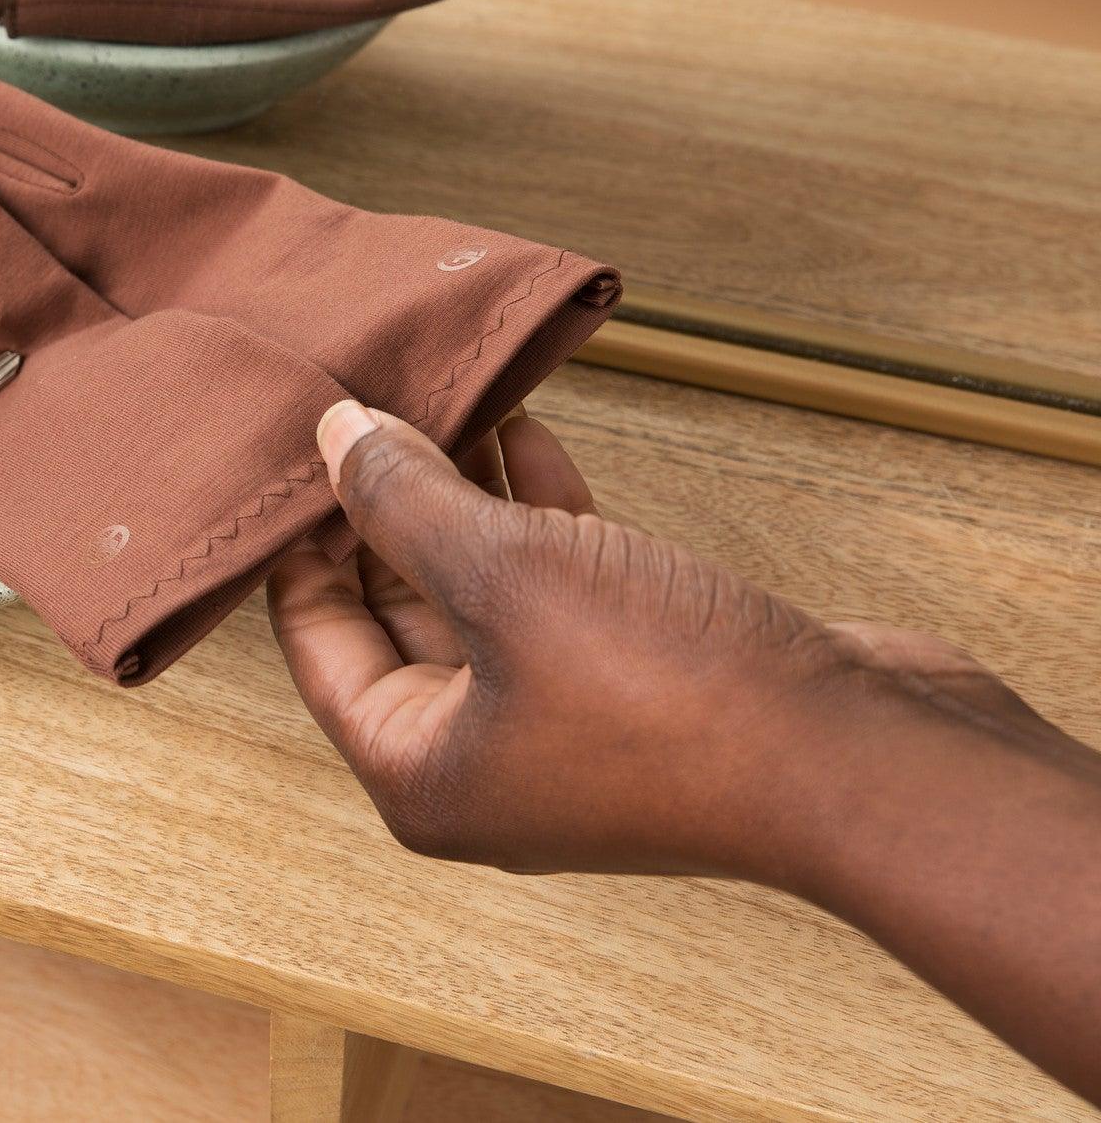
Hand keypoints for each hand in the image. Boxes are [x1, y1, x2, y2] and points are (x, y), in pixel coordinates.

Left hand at [267, 403, 1061, 884]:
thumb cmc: (672, 693)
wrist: (868, 760)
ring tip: (440, 391)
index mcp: (419, 771)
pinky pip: (558, 586)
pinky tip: (526, 426)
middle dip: (385, 502)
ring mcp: (563, 724)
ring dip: (465, 490)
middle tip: (364, 401)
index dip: (301, 535)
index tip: (294, 441)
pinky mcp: (639, 682)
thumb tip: (334, 435)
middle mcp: (480, 761)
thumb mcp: (505, 573)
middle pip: (397, 609)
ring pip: (483, 589)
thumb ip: (405, 502)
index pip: (318, 637)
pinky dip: (541, 510)